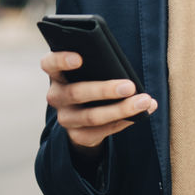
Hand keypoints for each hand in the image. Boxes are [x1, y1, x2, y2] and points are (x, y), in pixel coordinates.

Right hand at [41, 51, 156, 154]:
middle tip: (129, 86)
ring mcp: (65, 118)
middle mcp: (56, 96)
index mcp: (56, 73)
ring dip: (121, 109)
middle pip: (76, 93)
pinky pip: (103, 131)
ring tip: (144, 101)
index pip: (50, 63)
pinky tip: (142, 113)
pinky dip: (125, 121)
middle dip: (105, 90)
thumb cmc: (91, 80)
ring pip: (92, 116)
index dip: (61, 60)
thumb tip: (126, 70)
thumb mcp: (89, 71)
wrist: (83, 114)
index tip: (79, 59)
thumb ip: (99, 65)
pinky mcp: (78, 135)